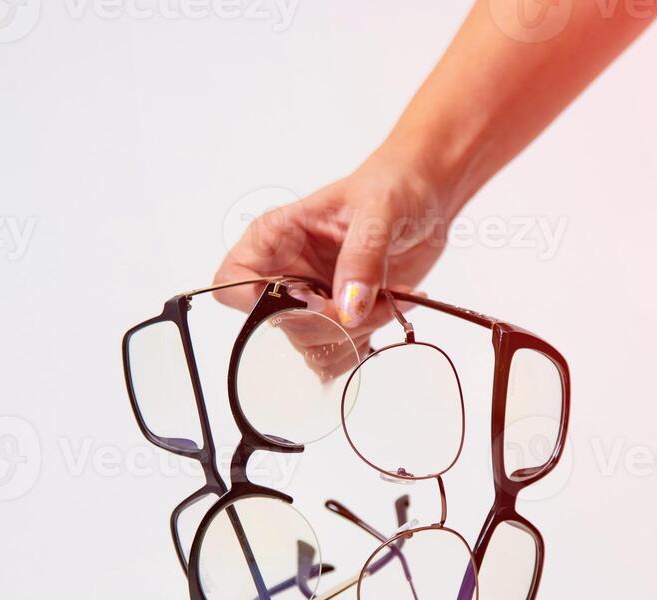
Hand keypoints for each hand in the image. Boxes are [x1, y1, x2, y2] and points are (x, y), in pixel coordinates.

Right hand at [213, 149, 452, 371]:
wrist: (425, 197)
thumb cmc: (393, 186)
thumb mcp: (379, 209)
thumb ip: (362, 255)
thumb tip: (349, 307)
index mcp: (274, 238)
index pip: (231, 283)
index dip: (258, 302)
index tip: (309, 297)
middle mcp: (284, 274)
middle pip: (278, 327)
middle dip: (329, 322)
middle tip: (368, 297)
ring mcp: (311, 302)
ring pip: (311, 347)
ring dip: (354, 335)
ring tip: (386, 298)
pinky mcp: (339, 320)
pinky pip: (337, 355)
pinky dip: (367, 342)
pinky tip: (390, 308)